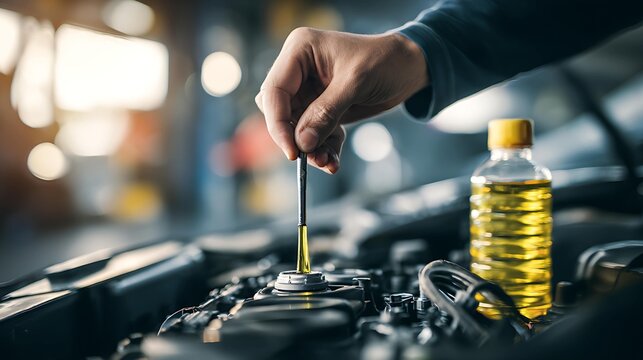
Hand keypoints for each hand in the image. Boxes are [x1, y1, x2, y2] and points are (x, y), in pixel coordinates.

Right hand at [255, 28, 428, 173]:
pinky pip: (314, 134)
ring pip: (296, 128)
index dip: (278, 123)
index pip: (274, 92)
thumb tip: (302, 143)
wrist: (409, 67)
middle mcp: (299, 70)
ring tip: (328, 163)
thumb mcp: (355, 84)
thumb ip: (325, 113)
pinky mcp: (321, 108)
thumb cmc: (385, 61)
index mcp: (300, 51)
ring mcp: (309, 91)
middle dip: (295, 138)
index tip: (292, 151)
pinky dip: (323, 148)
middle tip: (312, 158)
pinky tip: (334, 161)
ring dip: (310, 149)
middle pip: (281, 113)